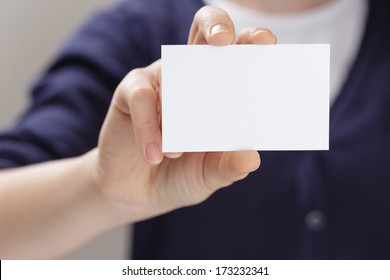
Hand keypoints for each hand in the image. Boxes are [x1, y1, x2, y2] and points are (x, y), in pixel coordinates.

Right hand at [92, 6, 276, 222]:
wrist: (140, 193)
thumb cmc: (182, 174)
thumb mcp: (210, 174)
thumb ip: (228, 166)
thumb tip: (251, 158)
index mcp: (219, 89)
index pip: (239, 55)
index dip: (252, 41)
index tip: (263, 43)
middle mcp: (191, 77)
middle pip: (204, 32)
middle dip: (215, 26)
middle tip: (222, 40)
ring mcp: (161, 81)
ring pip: (171, 69)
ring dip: (179, 107)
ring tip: (177, 152)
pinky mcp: (131, 93)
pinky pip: (142, 98)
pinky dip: (149, 128)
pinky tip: (155, 155)